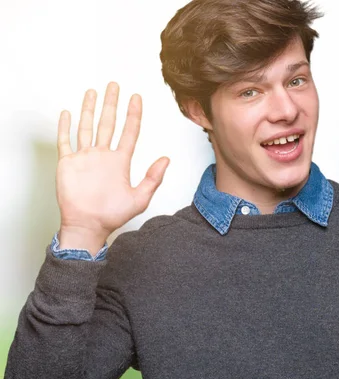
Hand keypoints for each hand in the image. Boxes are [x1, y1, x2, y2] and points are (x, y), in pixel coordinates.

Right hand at [56, 82, 169, 238]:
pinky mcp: (68, 163)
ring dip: (89, 109)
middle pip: (108, 123)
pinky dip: (65, 127)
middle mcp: (103, 156)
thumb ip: (153, 178)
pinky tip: (68, 113)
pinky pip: (65, 141)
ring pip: (87, 127)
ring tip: (92, 92)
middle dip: (111, 104)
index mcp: (120, 161)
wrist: (88, 226)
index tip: (136, 98)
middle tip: (114, 85)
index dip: (133, 114)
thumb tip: (167, 159)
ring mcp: (85, 158)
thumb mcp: (139, 198)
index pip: (129, 132)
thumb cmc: (112, 215)